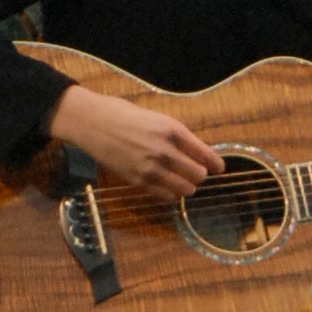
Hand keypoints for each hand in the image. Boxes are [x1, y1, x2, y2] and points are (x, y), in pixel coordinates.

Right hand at [47, 84, 223, 199]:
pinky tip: (167, 186)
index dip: (215, 164)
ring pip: (185, 189)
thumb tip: (197, 153)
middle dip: (199, 175)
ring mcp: (151, 168)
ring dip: (187, 186)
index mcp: (172, 130)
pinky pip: (166, 196)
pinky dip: (171, 193)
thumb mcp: (157, 118)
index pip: (205, 154)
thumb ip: (177, 136)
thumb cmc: (124, 115)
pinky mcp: (138, 181)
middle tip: (195, 172)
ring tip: (181, 181)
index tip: (219, 168)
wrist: (93, 122)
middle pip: (198, 175)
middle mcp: (164, 150)